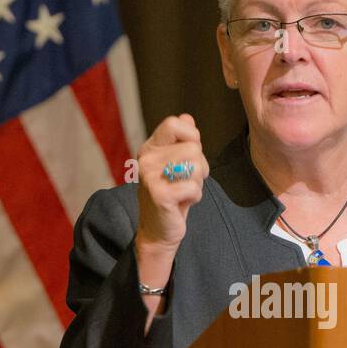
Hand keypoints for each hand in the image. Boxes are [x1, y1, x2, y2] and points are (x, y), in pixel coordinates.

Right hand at [134, 113, 207, 253]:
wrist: (158, 230)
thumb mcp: (177, 164)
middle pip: (193, 147)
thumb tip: (187, 117)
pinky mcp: (159, 194)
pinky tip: (182, 202)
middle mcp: (146, 158)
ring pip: (197, 166)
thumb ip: (182, 141)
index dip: (192, 136)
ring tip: (183, 191)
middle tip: (186, 180)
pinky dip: (195, 197)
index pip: (175, 122)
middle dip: (200, 166)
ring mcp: (150, 176)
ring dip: (198, 182)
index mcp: (150, 147)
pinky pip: (194, 187)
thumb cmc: (171, 195)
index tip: (191, 154)